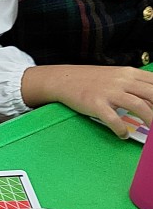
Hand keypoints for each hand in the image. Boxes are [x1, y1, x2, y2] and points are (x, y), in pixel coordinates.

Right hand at [21, 63, 152, 136]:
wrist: (65, 79)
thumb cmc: (92, 80)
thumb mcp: (117, 77)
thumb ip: (135, 87)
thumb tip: (151, 102)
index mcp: (130, 73)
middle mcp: (122, 81)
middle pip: (152, 94)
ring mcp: (109, 92)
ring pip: (138, 105)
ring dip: (150, 120)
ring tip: (152, 133)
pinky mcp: (96, 104)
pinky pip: (113, 119)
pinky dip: (121, 129)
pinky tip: (123, 135)